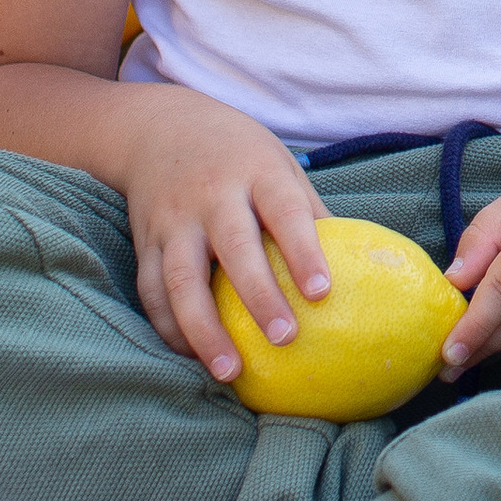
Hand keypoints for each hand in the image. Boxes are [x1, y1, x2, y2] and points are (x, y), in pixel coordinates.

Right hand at [115, 87, 329, 382]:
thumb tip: (355, 265)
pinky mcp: (145, 243)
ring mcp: (173, 220)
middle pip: (234, 247)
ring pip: (182, 278)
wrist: (159, 129)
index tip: (322, 293)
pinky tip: (191, 357)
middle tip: (285, 338)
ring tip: (230, 371)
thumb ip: (307, 211)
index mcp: (256, 172)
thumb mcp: (279, 165)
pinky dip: (169, 327)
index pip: (284, 211)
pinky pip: (151, 291)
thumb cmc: (239, 156)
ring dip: (204, 329)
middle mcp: (212, 195)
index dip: (303, 251)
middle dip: (258, 295)